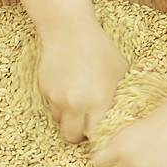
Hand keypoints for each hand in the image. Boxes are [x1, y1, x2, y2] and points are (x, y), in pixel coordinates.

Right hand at [38, 23, 127, 143]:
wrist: (70, 30)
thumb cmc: (100, 49)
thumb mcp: (119, 70)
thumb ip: (119, 95)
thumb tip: (122, 114)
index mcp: (99, 101)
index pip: (96, 134)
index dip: (97, 134)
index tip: (98, 131)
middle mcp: (76, 104)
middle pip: (71, 136)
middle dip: (77, 134)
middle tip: (83, 124)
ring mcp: (57, 97)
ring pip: (59, 120)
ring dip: (66, 116)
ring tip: (75, 100)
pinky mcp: (44, 89)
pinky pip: (50, 104)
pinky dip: (57, 101)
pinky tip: (66, 84)